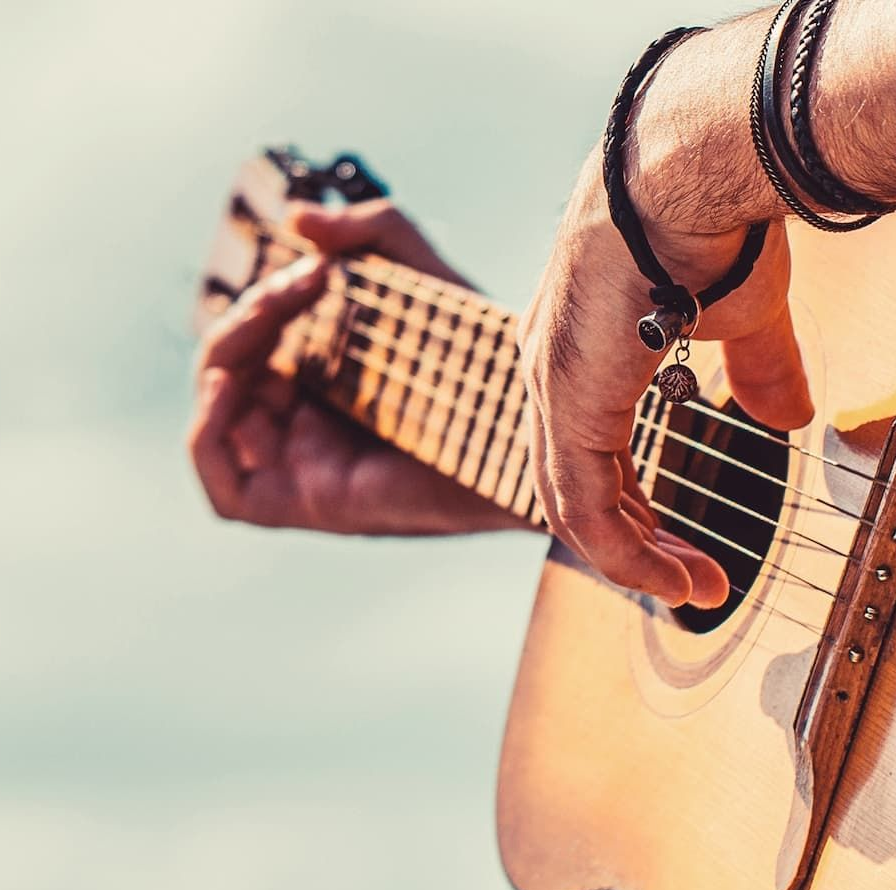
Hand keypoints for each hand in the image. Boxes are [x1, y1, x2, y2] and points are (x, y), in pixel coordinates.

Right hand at [189, 200, 527, 535]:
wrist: (527, 424)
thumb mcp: (424, 274)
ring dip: (225, 357)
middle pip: (233, 378)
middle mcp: (313, 430)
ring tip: (273, 313)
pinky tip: (234, 382)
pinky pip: (227, 488)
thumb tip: (297, 217)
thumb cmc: (483, 356)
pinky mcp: (311, 506)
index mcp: (331, 387)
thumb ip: (371, 230)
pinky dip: (209, 432)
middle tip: (302, 283)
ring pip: (219, 420)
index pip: (257, 350)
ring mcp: (308, 471)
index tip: (315, 268)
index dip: (264, 305)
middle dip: (249, 318)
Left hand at [518, 148, 812, 606]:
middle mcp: (551, 368)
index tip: (683, 542)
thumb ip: (758, 370)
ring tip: (695, 590)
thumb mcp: (742, 314)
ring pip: (573, 506)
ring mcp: (552, 385)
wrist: (698, 169)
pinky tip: (677, 579)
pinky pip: (586, 506)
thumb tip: (787, 419)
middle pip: (573, 484)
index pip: (588, 447)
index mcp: (582, 346)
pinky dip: (629, 554)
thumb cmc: (715, 219)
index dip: (633, 503)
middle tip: (690, 578)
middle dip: (635, 539)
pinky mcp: (568, 402)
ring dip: (638, 558)